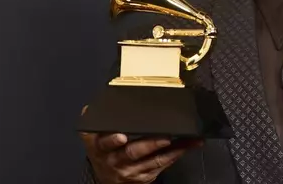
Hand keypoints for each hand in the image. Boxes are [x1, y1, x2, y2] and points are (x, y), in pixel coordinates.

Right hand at [79, 106, 202, 183]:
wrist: (107, 178)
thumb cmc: (104, 151)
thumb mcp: (94, 137)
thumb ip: (97, 121)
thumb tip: (94, 105)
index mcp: (100, 147)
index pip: (104, 143)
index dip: (112, 140)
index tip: (121, 136)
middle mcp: (115, 160)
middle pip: (133, 152)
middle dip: (150, 144)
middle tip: (165, 137)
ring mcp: (131, 170)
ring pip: (154, 159)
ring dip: (173, 149)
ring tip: (186, 140)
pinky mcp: (145, 176)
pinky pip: (162, 164)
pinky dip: (177, 154)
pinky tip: (188, 145)